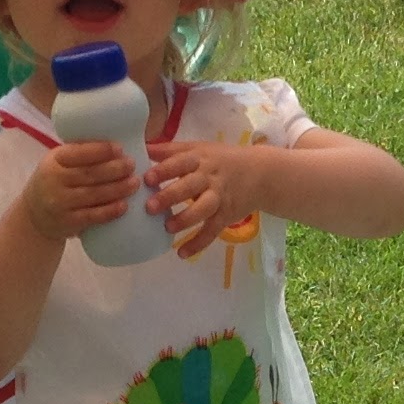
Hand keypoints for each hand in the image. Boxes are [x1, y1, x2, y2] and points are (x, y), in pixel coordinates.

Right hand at [19, 141, 139, 243]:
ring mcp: (60, 202)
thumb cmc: (55, 181)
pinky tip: (124, 206)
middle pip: (89, 174)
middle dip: (115, 169)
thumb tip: (115, 142)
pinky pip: (92, 216)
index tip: (120, 148)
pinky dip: (110, 211)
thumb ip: (80, 153)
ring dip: (118, 189)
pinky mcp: (67, 222)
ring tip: (135, 183)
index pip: (78, 153)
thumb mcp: (58, 162)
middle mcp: (54, 180)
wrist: (34, 215)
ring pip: (94, 195)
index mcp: (54, 160)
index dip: (101, 151)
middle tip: (132, 165)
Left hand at [146, 139, 276, 256]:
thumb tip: (142, 149)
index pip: (181, 162)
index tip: (146, 178)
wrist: (261, 174)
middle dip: (170, 196)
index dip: (164, 170)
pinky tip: (182, 254)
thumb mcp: (199, 149)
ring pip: (203, 209)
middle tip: (150, 206)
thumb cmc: (222, 160)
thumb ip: (171, 151)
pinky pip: (212, 231)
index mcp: (200, 159)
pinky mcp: (226, 216)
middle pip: (190, 186)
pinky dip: (198, 243)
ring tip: (167, 227)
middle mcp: (210, 178)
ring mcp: (219, 197)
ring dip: (185, 219)